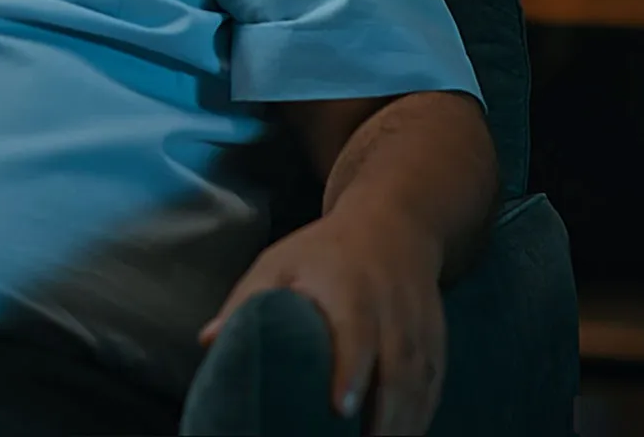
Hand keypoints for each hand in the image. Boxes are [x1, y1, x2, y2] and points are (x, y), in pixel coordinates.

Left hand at [198, 206, 445, 434]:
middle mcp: (390, 309)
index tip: (340, 408)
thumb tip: (208, 341)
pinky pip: (433, 387)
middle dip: (384, 416)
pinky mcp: (435, 344)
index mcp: (348, 287)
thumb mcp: (279, 262)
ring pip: (420, 383)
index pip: (355, 332)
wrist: (393, 225)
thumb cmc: (322, 252)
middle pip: (397, 368)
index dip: (350, 370)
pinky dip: (421, 417)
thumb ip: (246, 301)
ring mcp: (419, 328)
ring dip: (404, 424)